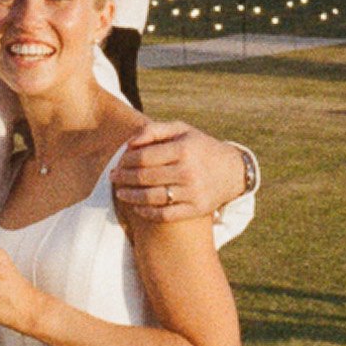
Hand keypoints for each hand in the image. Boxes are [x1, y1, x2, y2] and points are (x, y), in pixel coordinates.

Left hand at [111, 120, 246, 223]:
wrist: (232, 171)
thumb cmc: (200, 147)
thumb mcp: (182, 130)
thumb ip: (154, 131)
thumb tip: (129, 143)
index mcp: (184, 149)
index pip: (144, 157)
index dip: (126, 161)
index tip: (118, 163)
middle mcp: (188, 171)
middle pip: (145, 177)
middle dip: (124, 178)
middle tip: (113, 177)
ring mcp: (193, 192)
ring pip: (152, 198)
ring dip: (130, 196)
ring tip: (120, 193)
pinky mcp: (196, 209)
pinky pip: (165, 215)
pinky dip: (147, 213)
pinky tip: (137, 207)